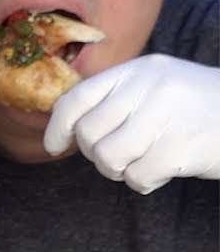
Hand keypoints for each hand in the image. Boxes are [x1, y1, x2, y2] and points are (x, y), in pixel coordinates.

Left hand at [44, 54, 219, 193]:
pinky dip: (143, 182)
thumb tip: (64, 128)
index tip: (54, 145)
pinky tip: (163, 171)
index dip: (57, 126)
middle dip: (94, 154)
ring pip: (108, 158)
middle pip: (88, 133)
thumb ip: (117, 99)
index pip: (78, 97)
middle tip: (118, 156)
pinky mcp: (182, 148)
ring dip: (118, 170)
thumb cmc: (198, 108)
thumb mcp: (158, 87)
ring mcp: (168, 116)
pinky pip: (137, 177)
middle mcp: (151, 88)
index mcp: (140, 70)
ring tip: (140, 163)